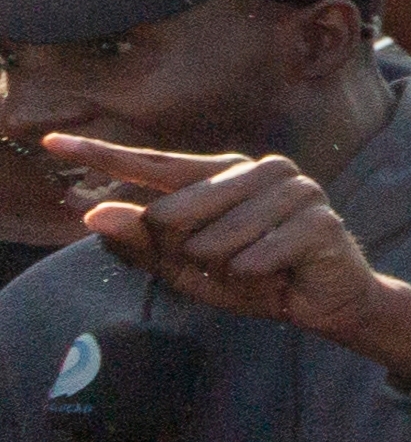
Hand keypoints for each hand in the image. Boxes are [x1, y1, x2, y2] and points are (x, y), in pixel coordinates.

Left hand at [35, 143, 410, 376]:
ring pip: (212, 239)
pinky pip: (252, 258)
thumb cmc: (254, 276)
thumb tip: (93, 215)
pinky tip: (276, 275)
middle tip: (224, 264)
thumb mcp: (189, 266)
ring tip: (253, 269)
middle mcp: (260, 169)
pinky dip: (253, 278)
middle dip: (185, 253)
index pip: (154, 163)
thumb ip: (143, 240)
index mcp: (225, 172)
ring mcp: (294, 189)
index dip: (103, 154)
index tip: (51, 141)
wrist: (327, 300)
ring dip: (224, 269)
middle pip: (173, 211)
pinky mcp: (318, 219)